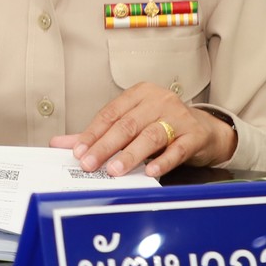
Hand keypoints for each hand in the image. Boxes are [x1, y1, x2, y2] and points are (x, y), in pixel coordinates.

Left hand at [50, 84, 235, 178]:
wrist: (206, 130)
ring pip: (150, 136)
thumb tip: (60, 143)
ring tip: (114, 170)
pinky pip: (177, 149)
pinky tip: (150, 171)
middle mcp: (158, 101)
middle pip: (127, 125)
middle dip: (105, 146)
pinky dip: (163, 161)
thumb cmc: (163, 125)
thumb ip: (98, 134)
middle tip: (90, 164)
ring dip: (130, 155)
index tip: (78, 152)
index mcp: (139, 94)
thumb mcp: (132, 123)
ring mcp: (179, 117)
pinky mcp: (195, 135)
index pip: (110, 114)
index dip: (92, 134)